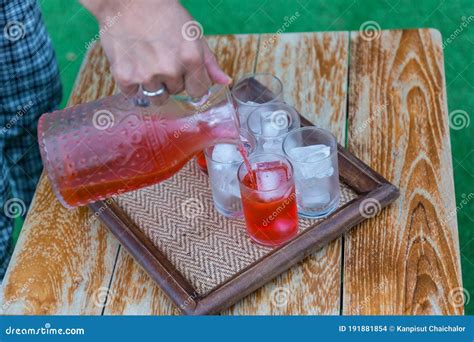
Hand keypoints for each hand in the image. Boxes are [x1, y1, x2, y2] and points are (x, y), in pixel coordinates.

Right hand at [81, 0, 230, 97]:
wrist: (127, 1)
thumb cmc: (163, 14)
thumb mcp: (193, 33)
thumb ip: (209, 61)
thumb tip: (225, 82)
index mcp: (191, 58)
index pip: (199, 91)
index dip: (192, 82)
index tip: (184, 72)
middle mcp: (170, 69)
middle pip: (176, 92)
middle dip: (172, 80)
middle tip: (161, 57)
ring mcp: (146, 75)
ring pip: (157, 97)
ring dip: (153, 85)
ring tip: (147, 62)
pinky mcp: (124, 77)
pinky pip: (133, 94)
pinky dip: (132, 83)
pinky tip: (132, 63)